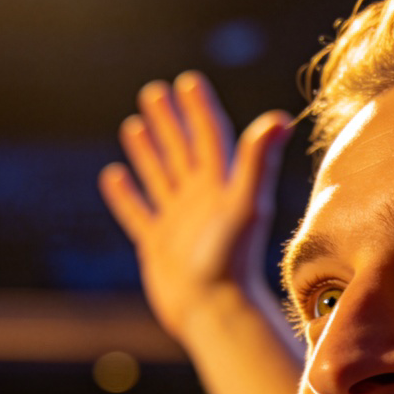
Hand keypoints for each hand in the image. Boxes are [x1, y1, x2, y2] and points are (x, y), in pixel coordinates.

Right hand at [98, 71, 291, 342]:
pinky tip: (113, 175)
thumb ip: (258, 161)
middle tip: (154, 92)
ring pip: (160, 178)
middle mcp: (201, 201)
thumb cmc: (233, 261)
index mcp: (222, 186)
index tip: (188, 81)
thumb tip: (280, 117)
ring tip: (134, 124)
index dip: (199, 109)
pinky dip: (125, 195)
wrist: (216, 312)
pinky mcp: (157, 246)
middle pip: (183, 151)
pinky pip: (138, 214)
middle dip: (170, 122)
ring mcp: (178, 223)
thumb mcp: (246, 204)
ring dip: (148, 152)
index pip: (211, 137)